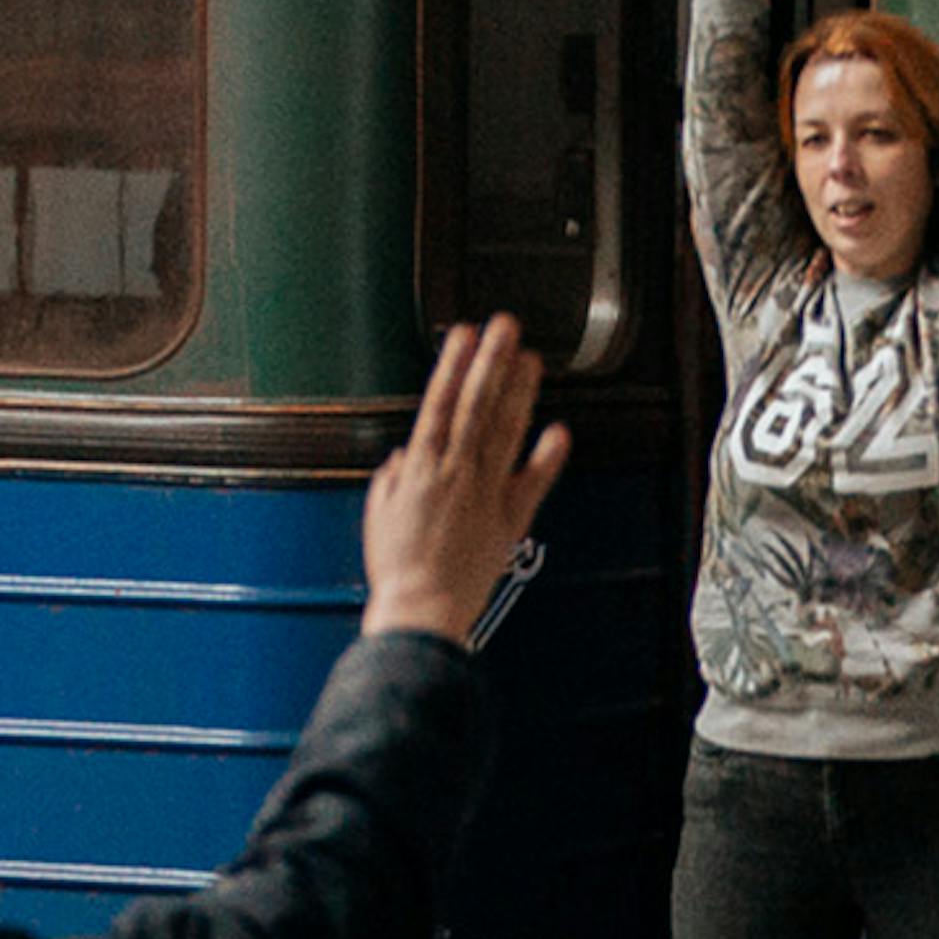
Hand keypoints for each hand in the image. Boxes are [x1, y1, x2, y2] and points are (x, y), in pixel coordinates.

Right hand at [360, 315, 569, 642]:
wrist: (422, 611)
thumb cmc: (397, 569)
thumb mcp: (378, 513)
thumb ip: (391, 478)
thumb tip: (401, 457)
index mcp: (421, 468)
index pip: (439, 402)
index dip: (454, 365)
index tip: (463, 335)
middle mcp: (456, 472)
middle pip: (477, 404)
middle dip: (492, 360)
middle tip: (505, 327)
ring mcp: (485, 493)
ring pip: (504, 430)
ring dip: (519, 391)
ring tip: (530, 359)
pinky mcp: (509, 520)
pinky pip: (532, 482)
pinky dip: (547, 456)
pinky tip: (559, 430)